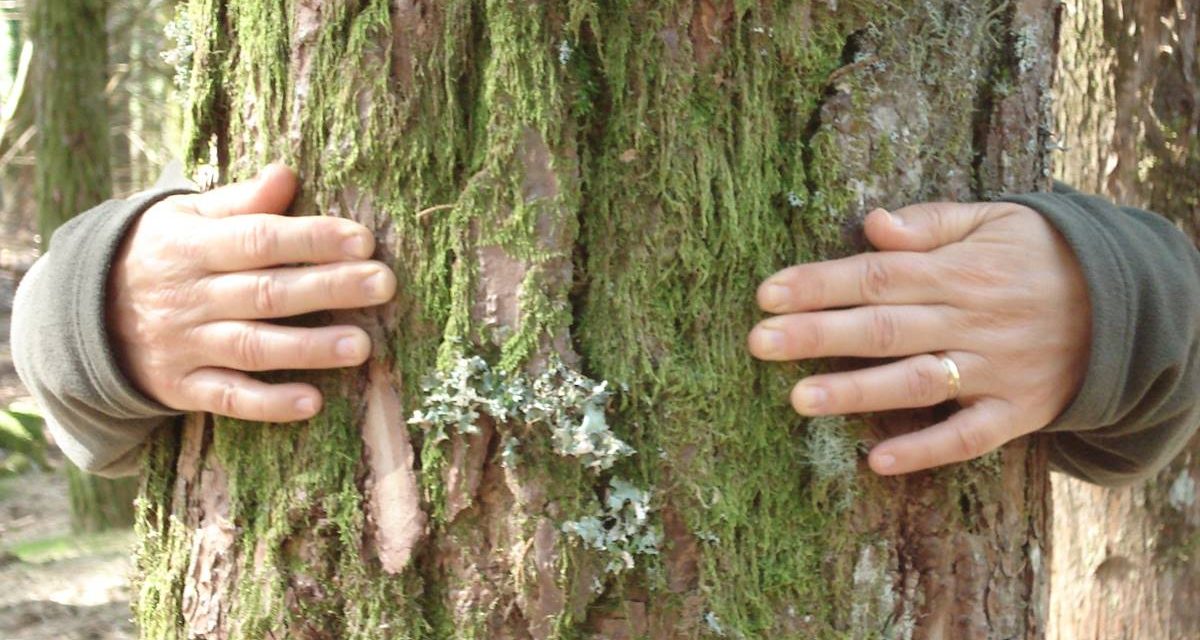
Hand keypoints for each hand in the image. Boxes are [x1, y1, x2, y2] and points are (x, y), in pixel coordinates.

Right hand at [108, 164, 395, 421]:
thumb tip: (287, 173)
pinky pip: (229, 398)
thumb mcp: (185, 218)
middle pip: (267, 292)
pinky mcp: (184, 387)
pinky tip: (311, 402)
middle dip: (328, 288)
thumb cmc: (161, 254)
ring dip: (308, 348)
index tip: (363, 240)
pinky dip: (269, 404)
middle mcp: (192, 297)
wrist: (84, 315)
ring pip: (253, 347)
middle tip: (384, 284)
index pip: (260, 239)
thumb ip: (240, 201)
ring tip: (361, 346)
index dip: (311, 238)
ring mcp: (187, 345)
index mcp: (196, 247)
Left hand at [748, 202, 1090, 474]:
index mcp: (958, 270)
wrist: (1123, 306)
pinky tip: (877, 460)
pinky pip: (967, 437)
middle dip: (818, 334)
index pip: (876, 274)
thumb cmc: (1037, 257)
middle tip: (758, 343)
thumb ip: (930, 221)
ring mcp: (992, 369)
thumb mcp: (993, 220)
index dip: (819, 283)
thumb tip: (872, 223)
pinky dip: (925, 450)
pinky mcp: (1013, 411)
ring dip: (857, 392)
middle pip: (883, 327)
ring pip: (916, 382)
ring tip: (798, 399)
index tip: (766, 293)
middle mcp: (970, 320)